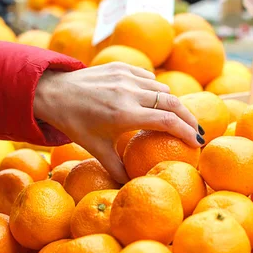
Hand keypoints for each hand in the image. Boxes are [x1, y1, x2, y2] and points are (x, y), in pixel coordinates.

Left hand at [34, 63, 202, 182]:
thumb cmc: (75, 123)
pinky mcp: (122, 66)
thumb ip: (117, 168)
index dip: (187, 132)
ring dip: (172, 103)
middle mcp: (128, 92)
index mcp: (123, 114)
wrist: (55, 92)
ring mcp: (126, 76)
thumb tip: (133, 186)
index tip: (198, 143)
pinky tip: (153, 101)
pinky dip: (155, 89)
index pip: (167, 121)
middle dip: (190, 118)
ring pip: (162, 89)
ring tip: (176, 118)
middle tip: (197, 131)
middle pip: (173, 102)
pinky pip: (148, 78)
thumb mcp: (95, 148)